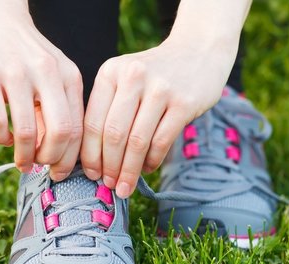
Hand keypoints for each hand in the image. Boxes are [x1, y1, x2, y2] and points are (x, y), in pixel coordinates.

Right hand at [0, 0, 83, 179]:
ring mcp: (16, 74)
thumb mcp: (52, 75)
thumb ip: (58, 109)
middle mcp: (47, 74)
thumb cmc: (26, 55)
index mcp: (69, 76)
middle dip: (52, 160)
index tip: (60, 171)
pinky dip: (2, 139)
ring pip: (28, 132)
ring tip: (22, 162)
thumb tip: (56, 154)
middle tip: (42, 168)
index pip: (79, 128)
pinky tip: (5, 138)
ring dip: (25, 156)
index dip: (70, 158)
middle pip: (61, 133)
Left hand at [81, 39, 237, 197]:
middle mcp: (133, 77)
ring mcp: (160, 89)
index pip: (92, 122)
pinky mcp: (184, 102)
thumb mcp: (124, 80)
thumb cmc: (154, 75)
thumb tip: (93, 159)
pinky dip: (152, 161)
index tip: (90, 175)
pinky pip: (161, 141)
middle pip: (113, 134)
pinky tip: (148, 169)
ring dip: (129, 171)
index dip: (89, 155)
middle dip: (108, 167)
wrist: (198, 51)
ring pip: (137, 142)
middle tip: (109, 185)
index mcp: (110, 73)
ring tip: (125, 186)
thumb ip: (108, 109)